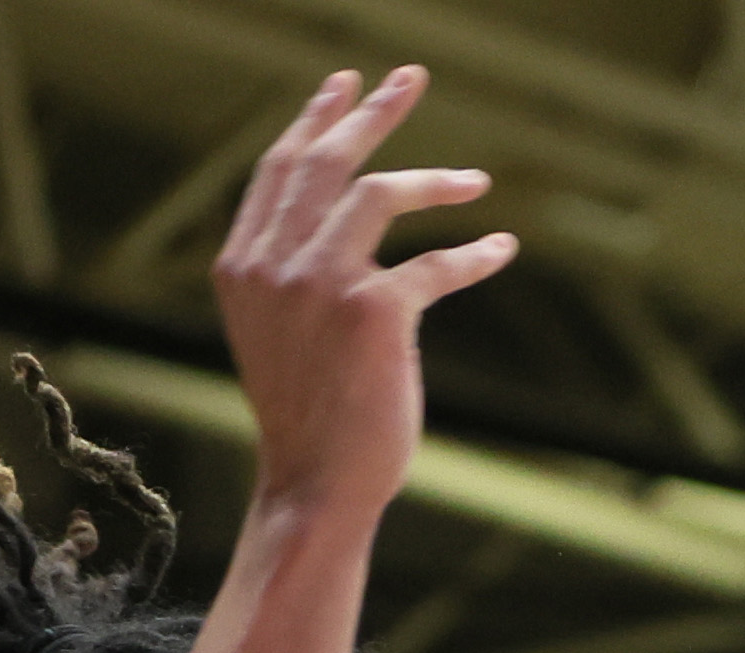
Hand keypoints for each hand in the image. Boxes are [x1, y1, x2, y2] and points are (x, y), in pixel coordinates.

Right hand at [214, 69, 514, 520]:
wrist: (316, 483)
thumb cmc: (309, 417)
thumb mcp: (277, 333)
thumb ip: (289, 274)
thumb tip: (328, 225)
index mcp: (243, 263)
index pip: (279, 171)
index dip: (314, 122)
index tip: (343, 87)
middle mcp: (273, 263)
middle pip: (323, 161)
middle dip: (370, 112)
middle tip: (410, 77)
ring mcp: (320, 283)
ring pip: (377, 193)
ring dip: (435, 178)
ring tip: (478, 180)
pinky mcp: (373, 313)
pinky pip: (435, 264)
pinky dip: (474, 254)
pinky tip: (501, 248)